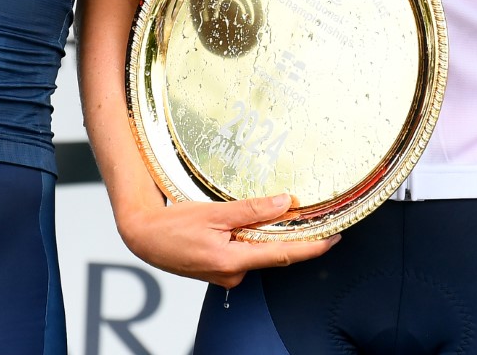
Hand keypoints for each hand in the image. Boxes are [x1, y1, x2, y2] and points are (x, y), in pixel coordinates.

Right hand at [116, 193, 338, 287]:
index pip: (283, 255)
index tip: (334, 239)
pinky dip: (249, 238)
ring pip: (257, 251)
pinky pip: (244, 253)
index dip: (313, 248)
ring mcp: (226, 274)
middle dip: (289, 234)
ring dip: (264, 233)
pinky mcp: (220, 270)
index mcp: (233, 261)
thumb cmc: (172, 225)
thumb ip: (251, 209)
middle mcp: (232, 273)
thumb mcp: (214, 212)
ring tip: (263, 209)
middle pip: (273, 253)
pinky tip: (242, 222)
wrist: (142, 237)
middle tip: (307, 212)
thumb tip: (284, 203)